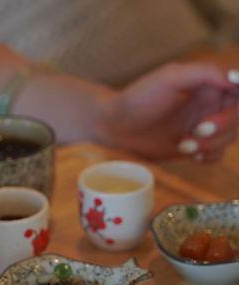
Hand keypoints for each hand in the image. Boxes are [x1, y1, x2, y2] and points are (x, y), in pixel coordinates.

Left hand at [98, 63, 237, 161]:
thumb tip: (238, 76)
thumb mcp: (171, 77)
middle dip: (222, 127)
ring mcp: (202, 126)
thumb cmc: (139, 96)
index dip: (237, 105)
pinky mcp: (193, 146)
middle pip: (237, 117)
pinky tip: (191, 155)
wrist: (114, 124)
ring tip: (184, 145)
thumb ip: (207, 72)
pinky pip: (215, 154)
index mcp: (209, 84)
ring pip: (229, 137)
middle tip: (197, 132)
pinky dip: (208, 156)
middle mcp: (210, 104)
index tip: (225, 112)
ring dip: (212, 144)